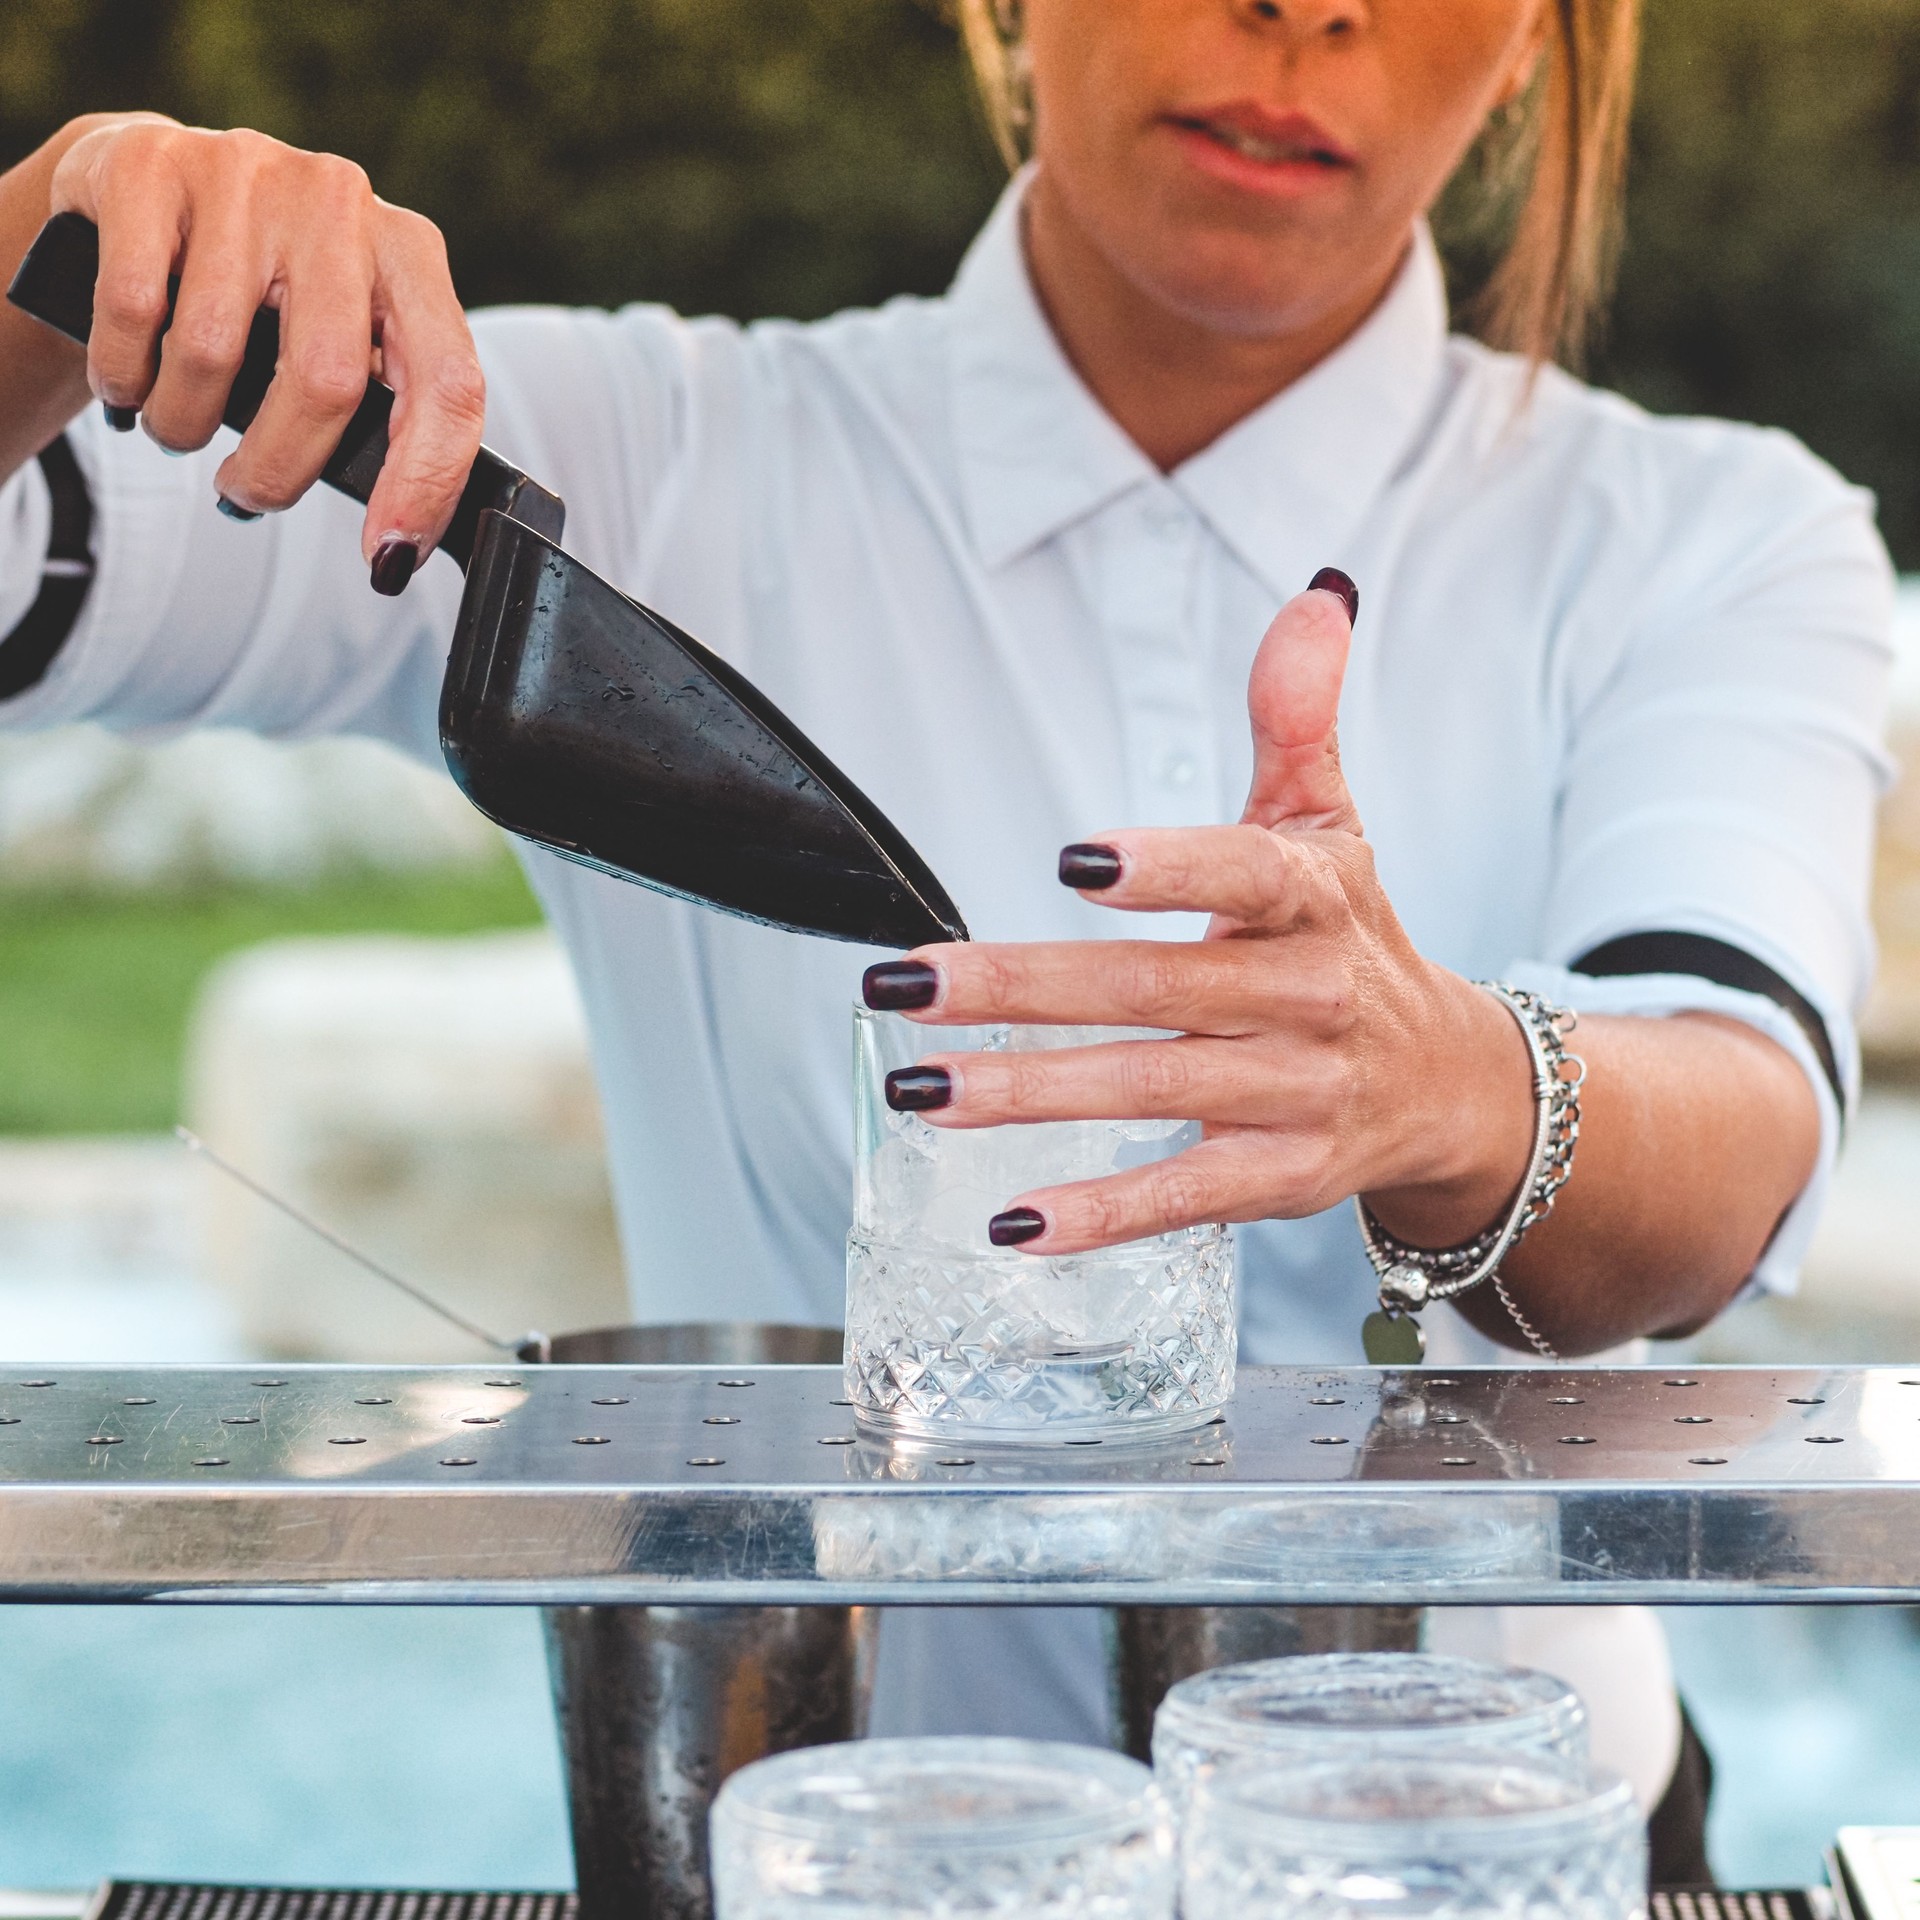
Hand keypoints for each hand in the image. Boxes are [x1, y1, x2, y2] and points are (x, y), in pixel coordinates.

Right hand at [46, 116, 482, 583]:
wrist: (149, 186)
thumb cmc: (262, 293)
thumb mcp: (340, 336)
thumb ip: (381, 412)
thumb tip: (400, 547)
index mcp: (410, 256)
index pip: (449, 384)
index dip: (425, 483)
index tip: (388, 558)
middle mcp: (340, 204)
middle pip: (328, 382)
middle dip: (280, 470)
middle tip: (247, 495)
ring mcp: (247, 174)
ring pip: (215, 353)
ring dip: (186, 424)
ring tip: (179, 425)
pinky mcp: (151, 166)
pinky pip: (134, 310)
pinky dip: (123, 373)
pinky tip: (128, 381)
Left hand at [866, 573, 1536, 1254]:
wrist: (1453, 1085)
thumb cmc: (1356, 941)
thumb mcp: (1332, 827)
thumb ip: (1299, 720)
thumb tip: (1318, 592)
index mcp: (1313, 897)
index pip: (1243, 873)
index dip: (1166, 866)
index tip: (1070, 857)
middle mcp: (1309, 998)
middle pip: (1155, 989)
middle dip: (1021, 987)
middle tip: (903, 985)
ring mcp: (1296, 1095)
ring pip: (1152, 1088)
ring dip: (1030, 1094)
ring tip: (921, 1087)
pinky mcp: (1283, 1178)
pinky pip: (1186, 1194)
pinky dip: (1103, 1214)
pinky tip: (1013, 1221)